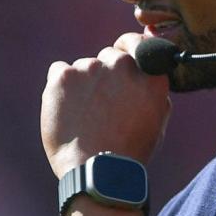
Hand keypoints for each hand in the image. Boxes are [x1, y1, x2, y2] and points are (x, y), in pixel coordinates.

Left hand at [42, 32, 170, 176]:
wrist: (97, 171)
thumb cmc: (129, 152)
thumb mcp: (156, 122)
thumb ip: (153, 92)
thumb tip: (144, 75)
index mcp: (151, 75)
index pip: (138, 43)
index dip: (129, 48)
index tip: (122, 56)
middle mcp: (122, 65)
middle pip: (108, 56)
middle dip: (105, 75)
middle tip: (102, 105)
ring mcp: (91, 67)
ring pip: (83, 68)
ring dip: (82, 85)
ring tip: (84, 118)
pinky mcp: (63, 76)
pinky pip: (59, 72)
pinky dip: (60, 88)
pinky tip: (66, 112)